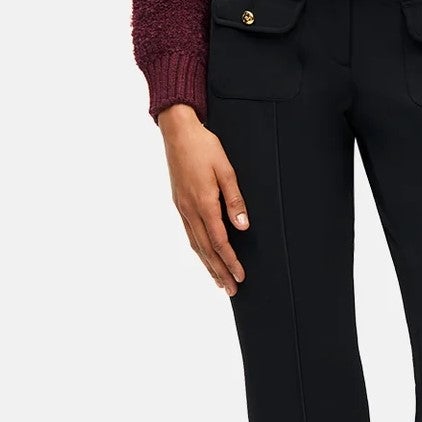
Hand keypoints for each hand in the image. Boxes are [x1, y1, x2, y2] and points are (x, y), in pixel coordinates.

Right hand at [157, 104, 248, 296]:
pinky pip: (189, 233)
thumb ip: (234, 200)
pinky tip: (204, 255)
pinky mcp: (179, 203)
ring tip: (218, 281)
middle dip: (219, 271)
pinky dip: (198, 249)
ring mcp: (182, 208)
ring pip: (196, 244)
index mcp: (204, 202)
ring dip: (208, 265)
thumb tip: (243, 227)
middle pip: (206, 249)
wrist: (177, 132)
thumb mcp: (226, 170)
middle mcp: (190, 210)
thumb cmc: (204, 147)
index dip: (231, 261)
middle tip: (231, 289)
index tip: (241, 276)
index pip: (220, 241)